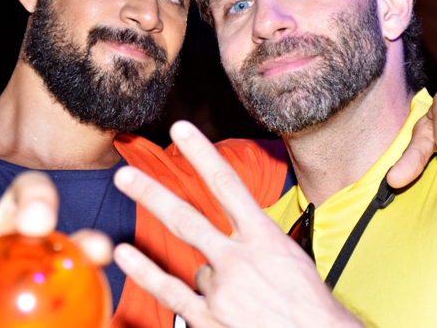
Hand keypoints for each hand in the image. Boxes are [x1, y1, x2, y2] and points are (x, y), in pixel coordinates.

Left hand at [113, 121, 363, 327]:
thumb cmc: (312, 306)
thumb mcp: (294, 261)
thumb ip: (261, 245)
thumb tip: (231, 244)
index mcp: (267, 239)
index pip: (228, 185)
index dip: (202, 154)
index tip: (181, 128)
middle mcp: (240, 260)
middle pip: (187, 219)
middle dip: (152, 195)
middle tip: (123, 176)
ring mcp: (223, 291)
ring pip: (198, 270)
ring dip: (215, 281)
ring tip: (242, 296)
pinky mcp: (210, 319)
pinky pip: (170, 291)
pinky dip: (147, 272)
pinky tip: (127, 254)